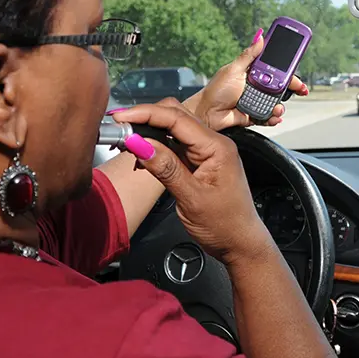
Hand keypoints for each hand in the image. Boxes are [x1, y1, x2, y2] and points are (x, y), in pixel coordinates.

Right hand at [112, 102, 273, 264]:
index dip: (146, 114)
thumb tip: (140, 144)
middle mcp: (213, 143)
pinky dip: (155, 146)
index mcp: (217, 147)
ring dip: (148, 132)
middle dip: (145, 118)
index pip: (177, 118)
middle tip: (118, 128)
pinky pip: (173, 145)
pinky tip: (140, 155)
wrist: (240, 243)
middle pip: (174, 116)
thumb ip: (166, 169)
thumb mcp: (191, 198)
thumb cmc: (225, 224)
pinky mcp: (198, 161)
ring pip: (172, 129)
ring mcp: (205, 152)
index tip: (121, 117)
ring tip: (125, 141)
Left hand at [186, 29, 308, 130]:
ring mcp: (255, 101)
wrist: (207, 114)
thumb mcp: (233, 69)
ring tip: (277, 107)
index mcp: (252, 73)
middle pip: (279, 86)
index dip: (287, 69)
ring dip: (279, 106)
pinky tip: (274, 117)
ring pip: (275, 102)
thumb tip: (260, 37)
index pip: (274, 68)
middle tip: (298, 90)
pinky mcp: (253, 115)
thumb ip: (249, 55)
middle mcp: (255, 86)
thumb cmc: (216, 91)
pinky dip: (272, 118)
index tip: (297, 70)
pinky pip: (267, 117)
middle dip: (291, 88)